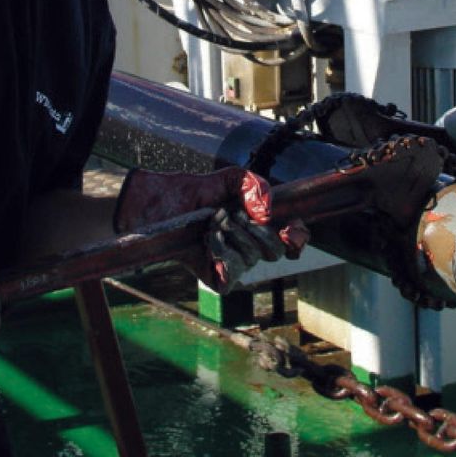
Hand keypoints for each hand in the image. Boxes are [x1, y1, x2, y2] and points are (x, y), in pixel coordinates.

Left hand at [114, 167, 307, 293]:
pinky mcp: (216, 277)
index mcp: (259, 223)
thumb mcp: (227, 178)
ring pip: (252, 258)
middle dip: (254, 229)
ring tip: (210, 223)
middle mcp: (250, 245)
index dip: (299, 236)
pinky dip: (221, 254)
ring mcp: (234, 263)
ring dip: (231, 235)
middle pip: (275, 250)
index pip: (293, 237)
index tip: (291, 228)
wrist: (157, 206)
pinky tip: (206, 242)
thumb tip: (268, 212)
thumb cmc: (189, 192)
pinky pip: (232, 275)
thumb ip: (254, 185)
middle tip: (228, 214)